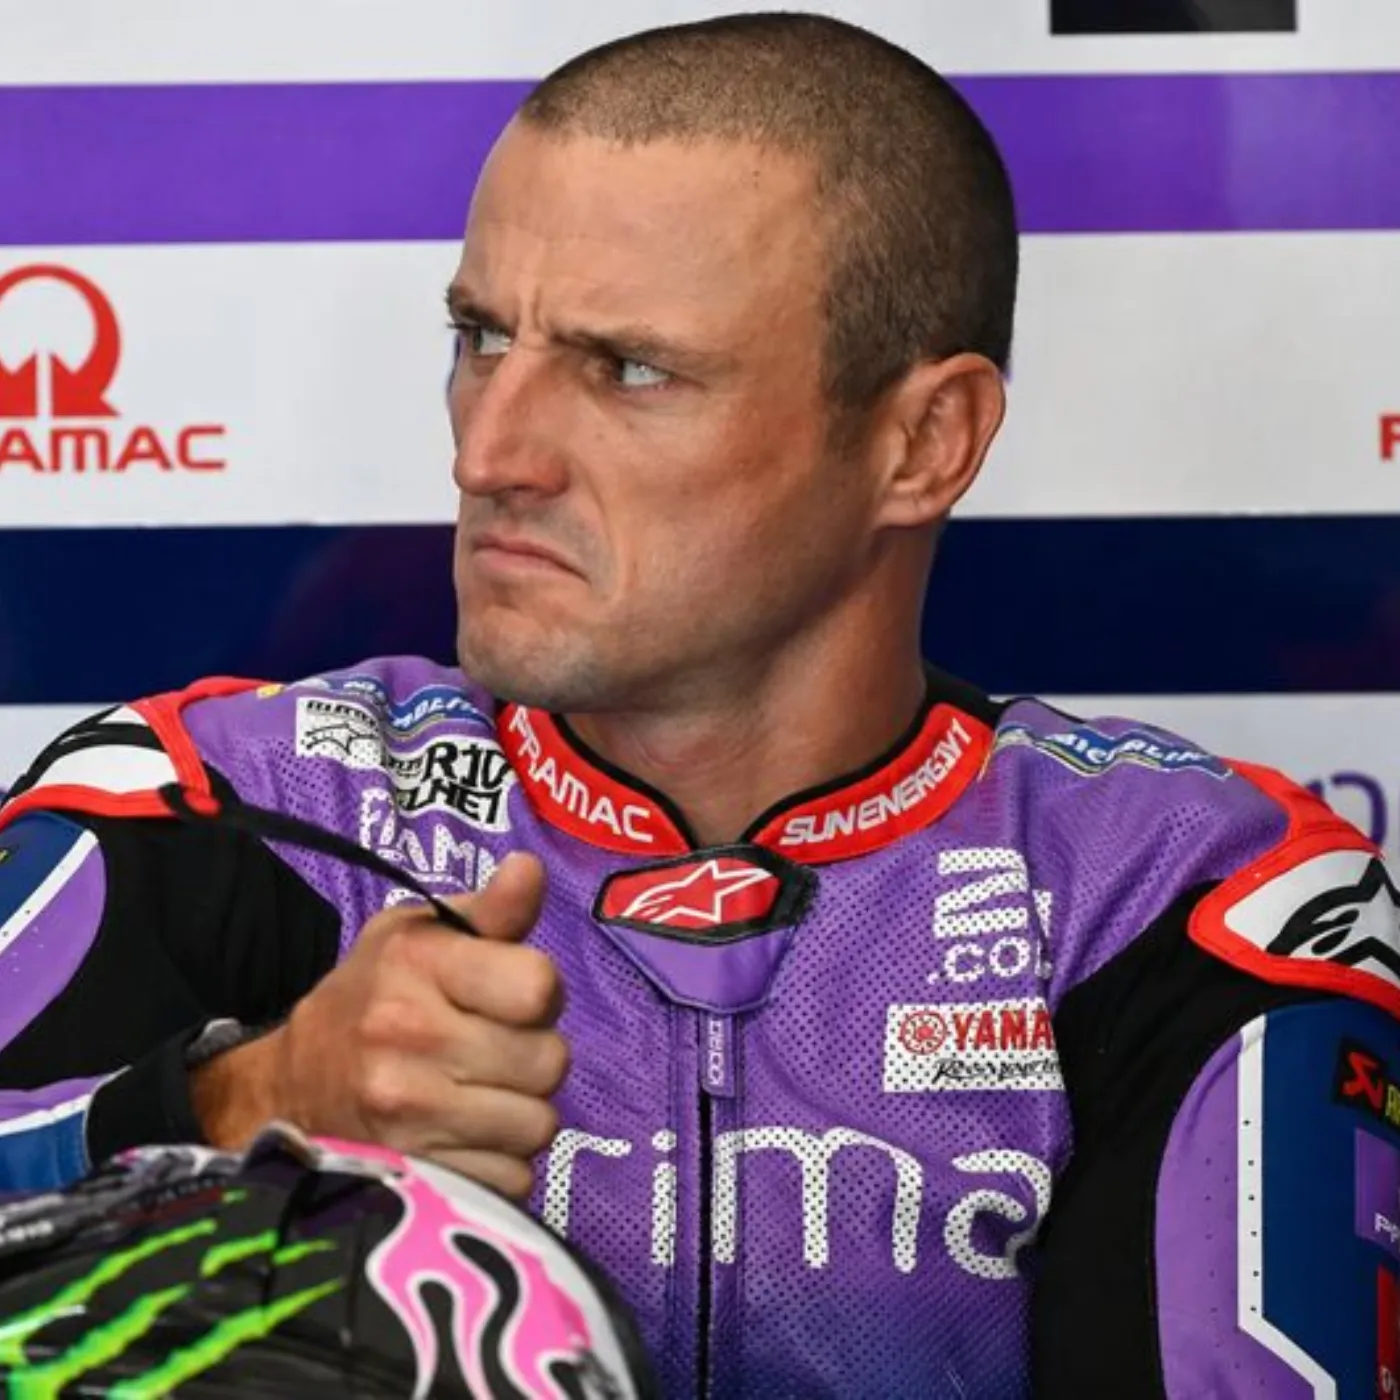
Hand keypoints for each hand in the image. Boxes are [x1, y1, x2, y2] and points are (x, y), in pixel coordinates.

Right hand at [191, 852, 566, 1198]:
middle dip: (533, 1057)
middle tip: (492, 1051)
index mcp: (416, 964)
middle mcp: (407, 1037)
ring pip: (537, 1126)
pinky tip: (462, 1140)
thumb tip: (532, 867)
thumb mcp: (420, 936)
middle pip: (549, 1062)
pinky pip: (512, 1181)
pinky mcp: (411, 1179)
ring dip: (520, 1114)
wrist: (286, 1088)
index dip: (539, 993)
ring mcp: (406, 1116)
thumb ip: (491, 911)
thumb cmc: (373, 998)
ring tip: (477, 1095)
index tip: (511, 998)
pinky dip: (498, 1166)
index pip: (538, 987)